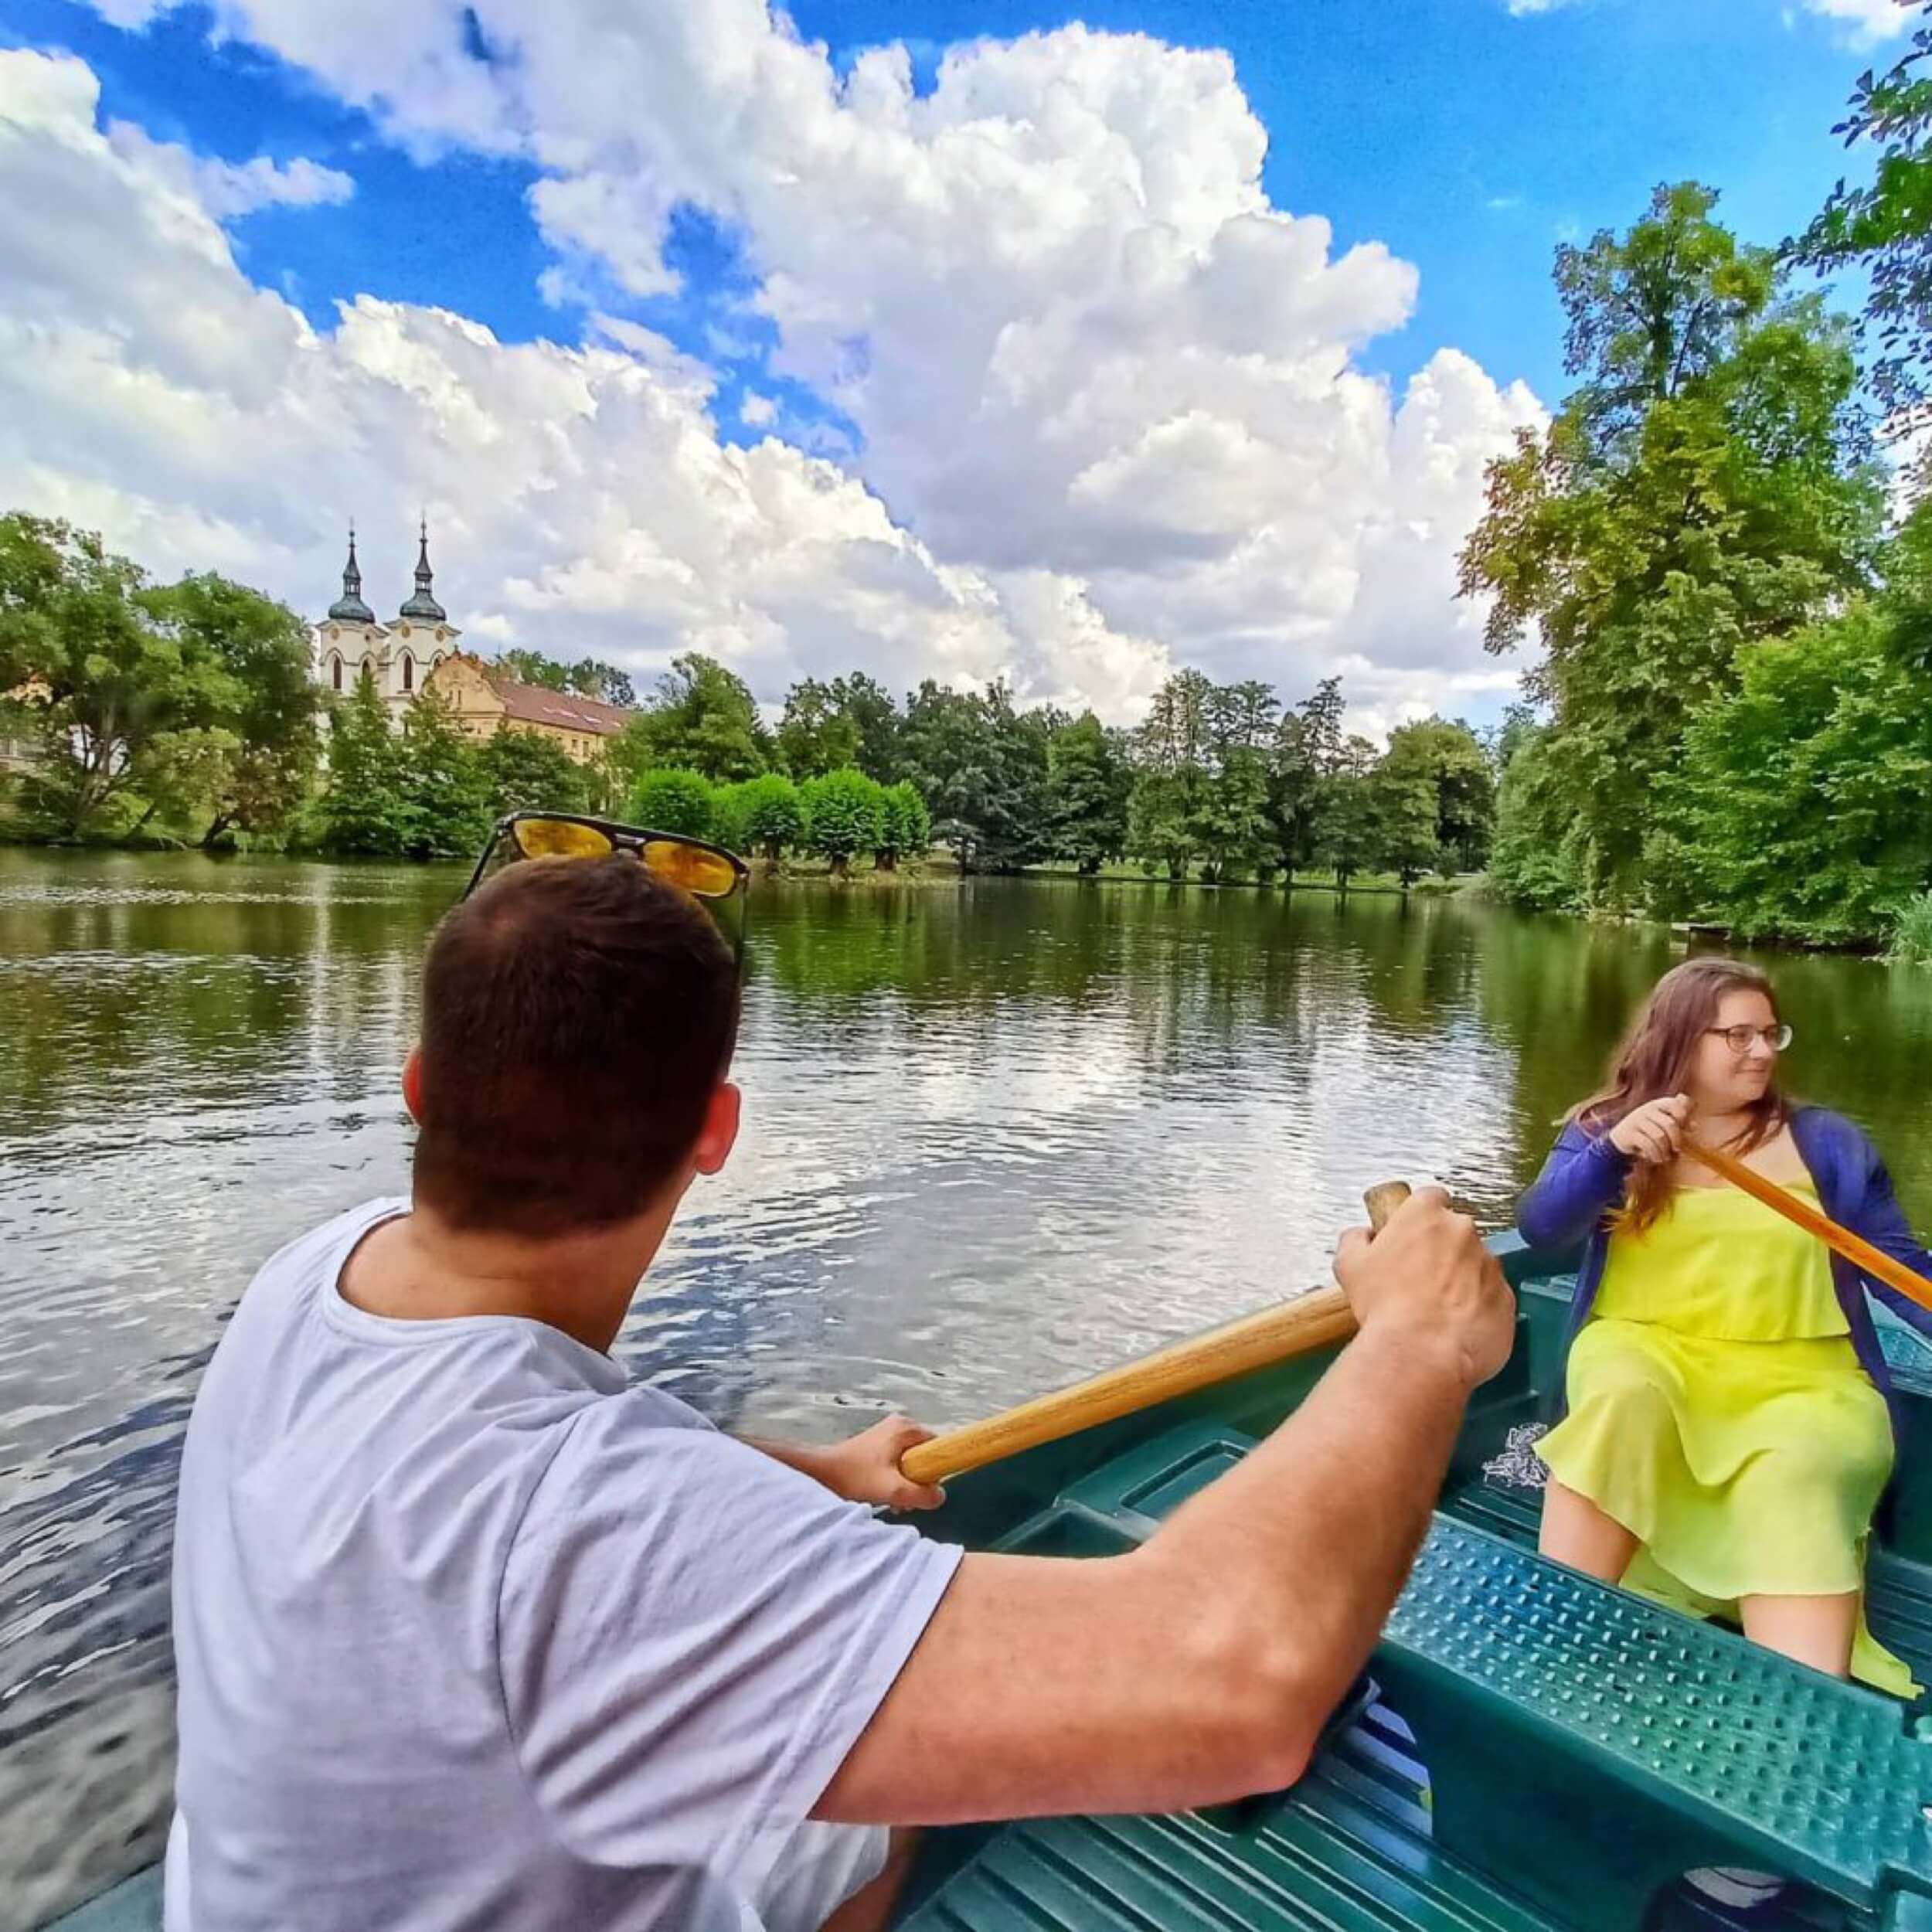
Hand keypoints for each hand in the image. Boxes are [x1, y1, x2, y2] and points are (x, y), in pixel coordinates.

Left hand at [823, 1416, 946, 1511]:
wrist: (819, 1474)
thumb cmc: (855, 1477)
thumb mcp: (894, 1490)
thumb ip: (923, 1495)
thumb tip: (940, 1496)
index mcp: (905, 1428)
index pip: (938, 1447)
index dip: (936, 1471)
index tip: (925, 1490)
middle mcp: (898, 1426)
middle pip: (924, 1457)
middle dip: (919, 1482)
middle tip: (907, 1500)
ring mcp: (885, 1435)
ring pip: (910, 1463)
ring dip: (906, 1485)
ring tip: (895, 1503)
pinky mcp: (875, 1446)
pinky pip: (897, 1464)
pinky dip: (894, 1481)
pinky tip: (884, 1496)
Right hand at [1334, 1187, 1514, 1390]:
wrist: (1422, 1352)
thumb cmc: (1383, 1303)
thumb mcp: (1349, 1265)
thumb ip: (1357, 1239)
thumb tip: (1366, 1236)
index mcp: (1426, 1214)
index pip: (1430, 1197)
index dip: (1421, 1217)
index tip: (1413, 1238)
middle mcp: (1464, 1231)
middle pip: (1456, 1232)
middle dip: (1444, 1250)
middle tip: (1422, 1280)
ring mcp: (1491, 1265)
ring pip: (1478, 1265)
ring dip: (1464, 1280)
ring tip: (1440, 1313)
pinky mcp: (1508, 1299)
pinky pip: (1493, 1298)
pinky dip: (1480, 1308)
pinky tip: (1458, 1330)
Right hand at [1609, 1094, 1688, 1164]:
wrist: (1621, 1138)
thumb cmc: (1647, 1130)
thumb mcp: (1662, 1122)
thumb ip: (1678, 1121)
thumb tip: (1694, 1127)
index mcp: (1657, 1104)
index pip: (1674, 1103)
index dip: (1683, 1116)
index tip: (1686, 1129)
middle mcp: (1646, 1110)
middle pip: (1670, 1124)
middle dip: (1676, 1139)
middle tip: (1677, 1149)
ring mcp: (1636, 1121)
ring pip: (1659, 1136)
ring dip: (1665, 1150)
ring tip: (1666, 1157)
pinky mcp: (1629, 1133)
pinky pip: (1647, 1145)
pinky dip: (1655, 1154)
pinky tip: (1656, 1158)